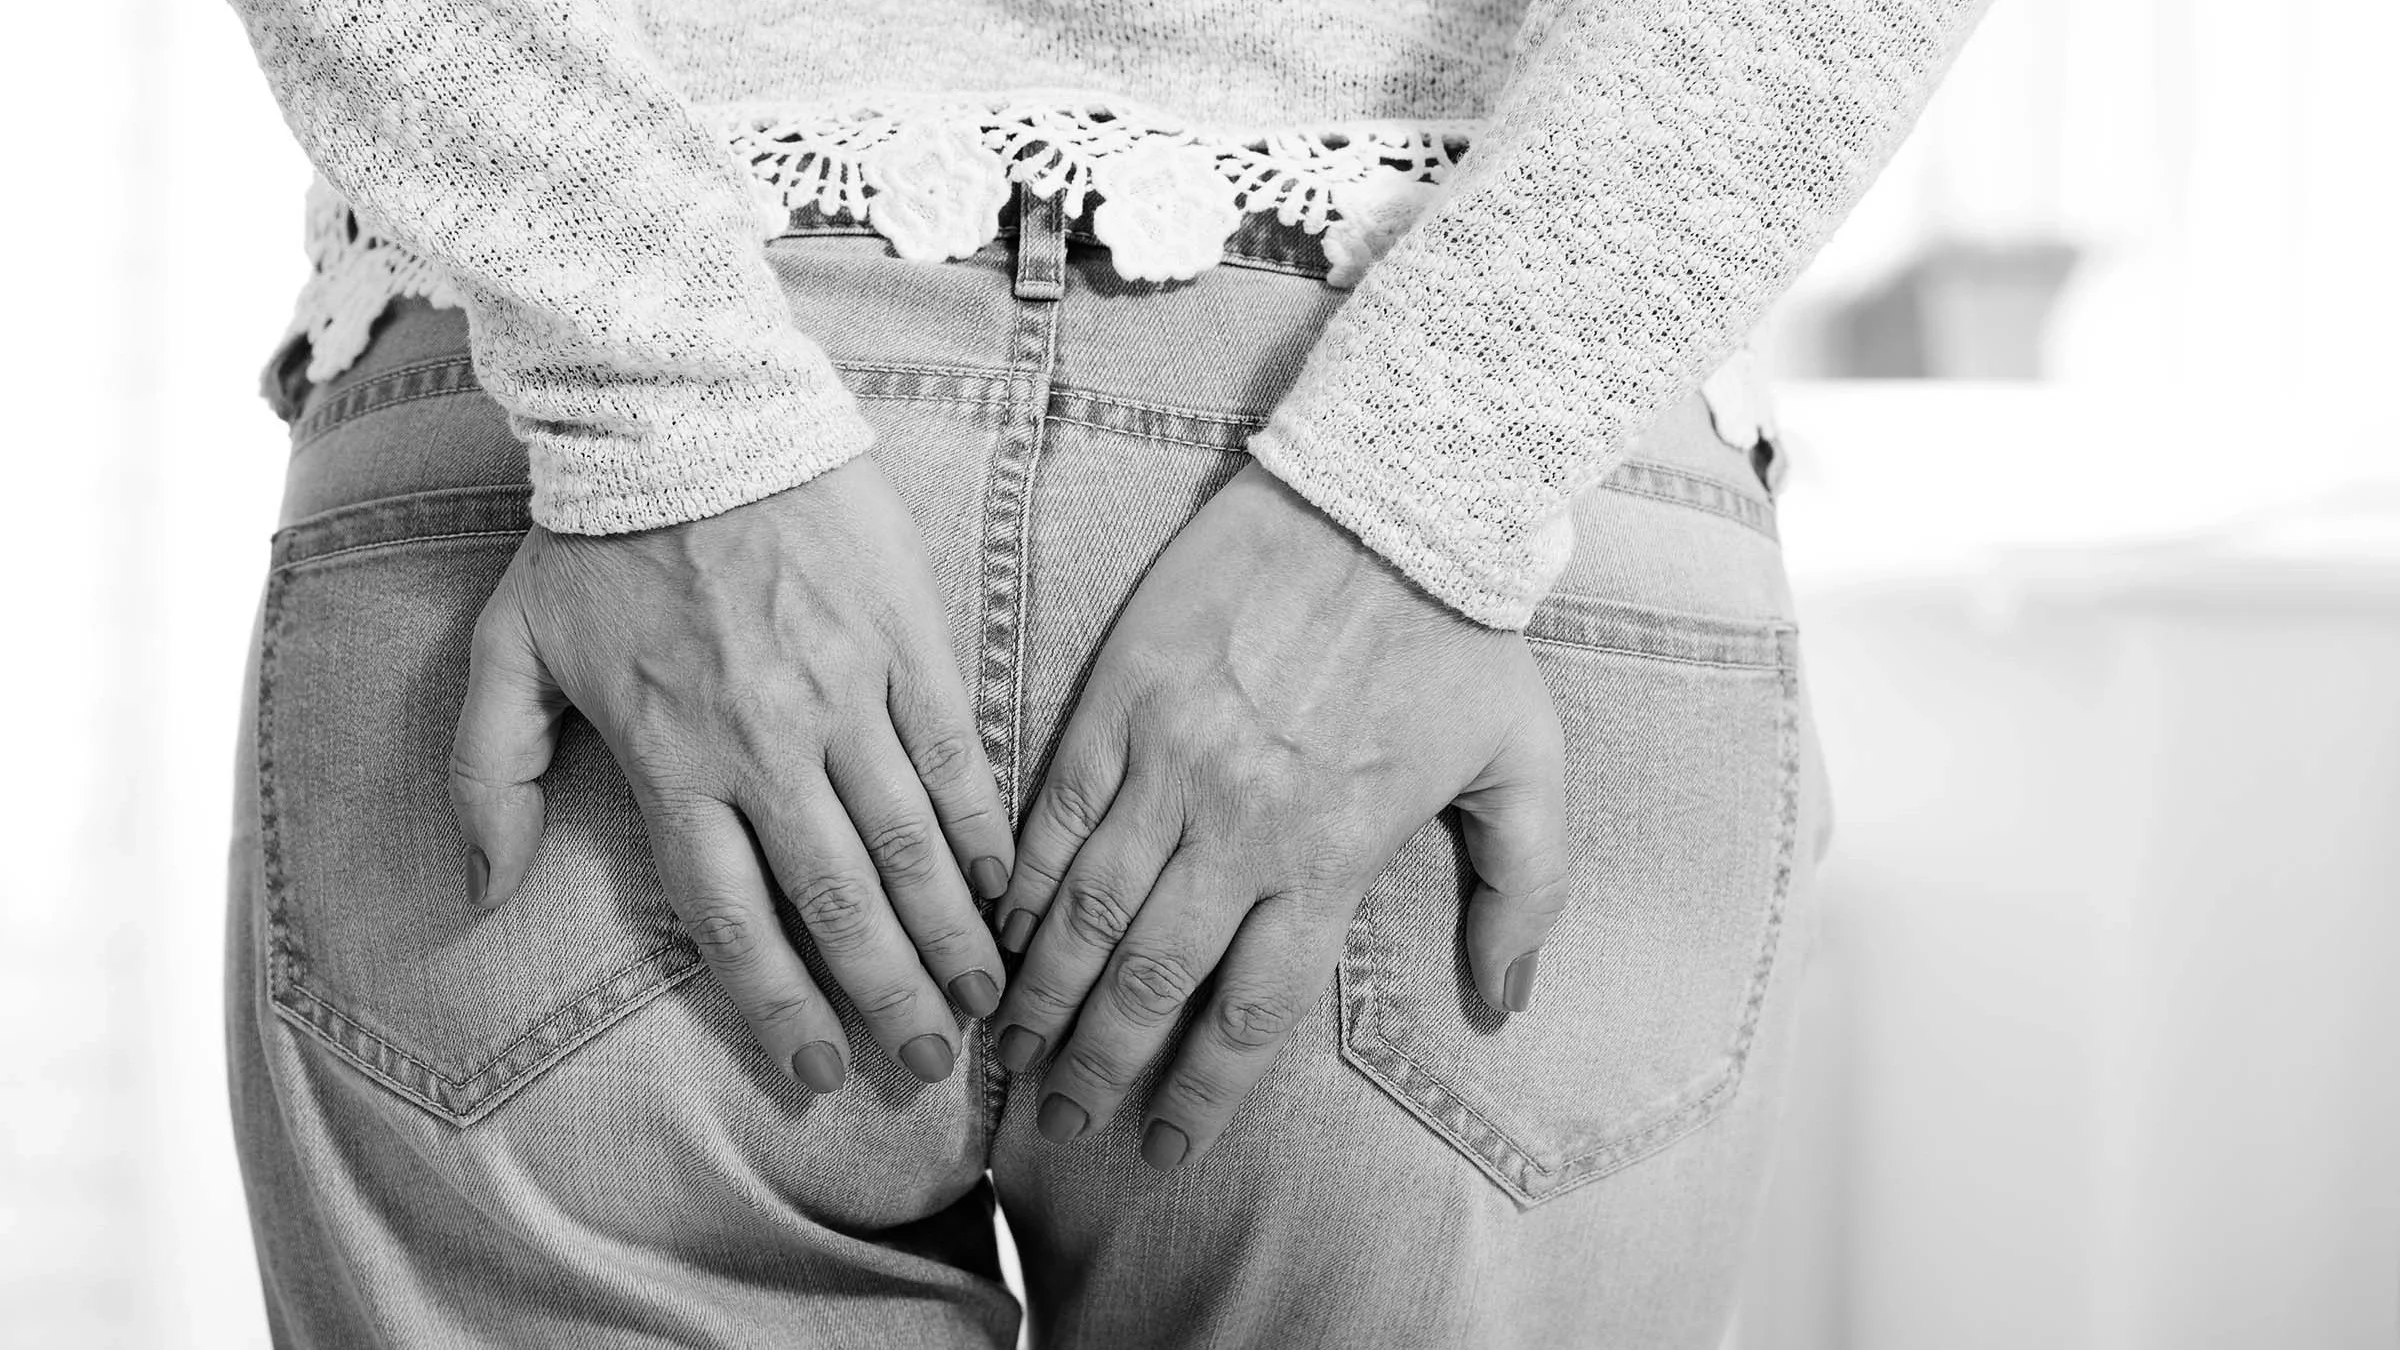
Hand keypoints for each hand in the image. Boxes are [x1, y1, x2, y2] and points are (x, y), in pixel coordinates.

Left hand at [448, 457, 1012, 1093]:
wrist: (686, 409)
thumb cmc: (592, 535)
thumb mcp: (504, 653)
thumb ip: (487, 778)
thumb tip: (483, 891)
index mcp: (673, 760)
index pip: (733, 919)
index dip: (781, 1007)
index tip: (820, 1071)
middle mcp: (765, 746)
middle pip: (838, 902)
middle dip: (889, 997)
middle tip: (927, 1067)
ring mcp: (845, 694)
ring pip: (908, 844)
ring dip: (951, 934)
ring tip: (987, 1000)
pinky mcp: (906, 641)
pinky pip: (954, 755)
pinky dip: (984, 828)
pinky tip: (1007, 884)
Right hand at [988, 462, 1569, 1169]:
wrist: (1387, 489)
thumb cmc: (1462, 632)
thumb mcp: (1528, 768)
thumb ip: (1523, 896)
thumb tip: (1502, 1006)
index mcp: (1329, 855)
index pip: (1249, 1012)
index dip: (1201, 1097)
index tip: (1164, 1150)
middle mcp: (1238, 827)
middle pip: (1150, 981)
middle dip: (1096, 1067)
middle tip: (1059, 1122)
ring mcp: (1169, 762)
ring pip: (1086, 911)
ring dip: (1040, 994)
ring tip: (1007, 1053)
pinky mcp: (1120, 698)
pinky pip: (1053, 814)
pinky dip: (1021, 884)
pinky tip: (997, 934)